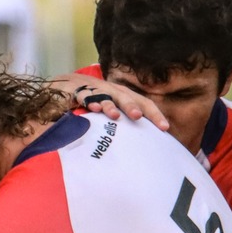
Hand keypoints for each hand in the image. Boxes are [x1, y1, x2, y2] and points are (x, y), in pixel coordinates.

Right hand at [52, 75, 169, 131]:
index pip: (143, 103)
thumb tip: (141, 146)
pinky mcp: (78, 90)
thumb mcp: (111, 112)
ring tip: (115, 116)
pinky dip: (89, 100)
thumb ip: (124, 126)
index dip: (154, 114)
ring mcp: (95, 89)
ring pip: (106, 96)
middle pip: (127, 97)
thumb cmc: (94, 102)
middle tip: (138, 117)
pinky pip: (85, 95)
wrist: (67, 86)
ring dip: (111, 105)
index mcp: (124, 96)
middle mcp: (112, 90)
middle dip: (133, 107)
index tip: (164, 128)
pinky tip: (93, 107)